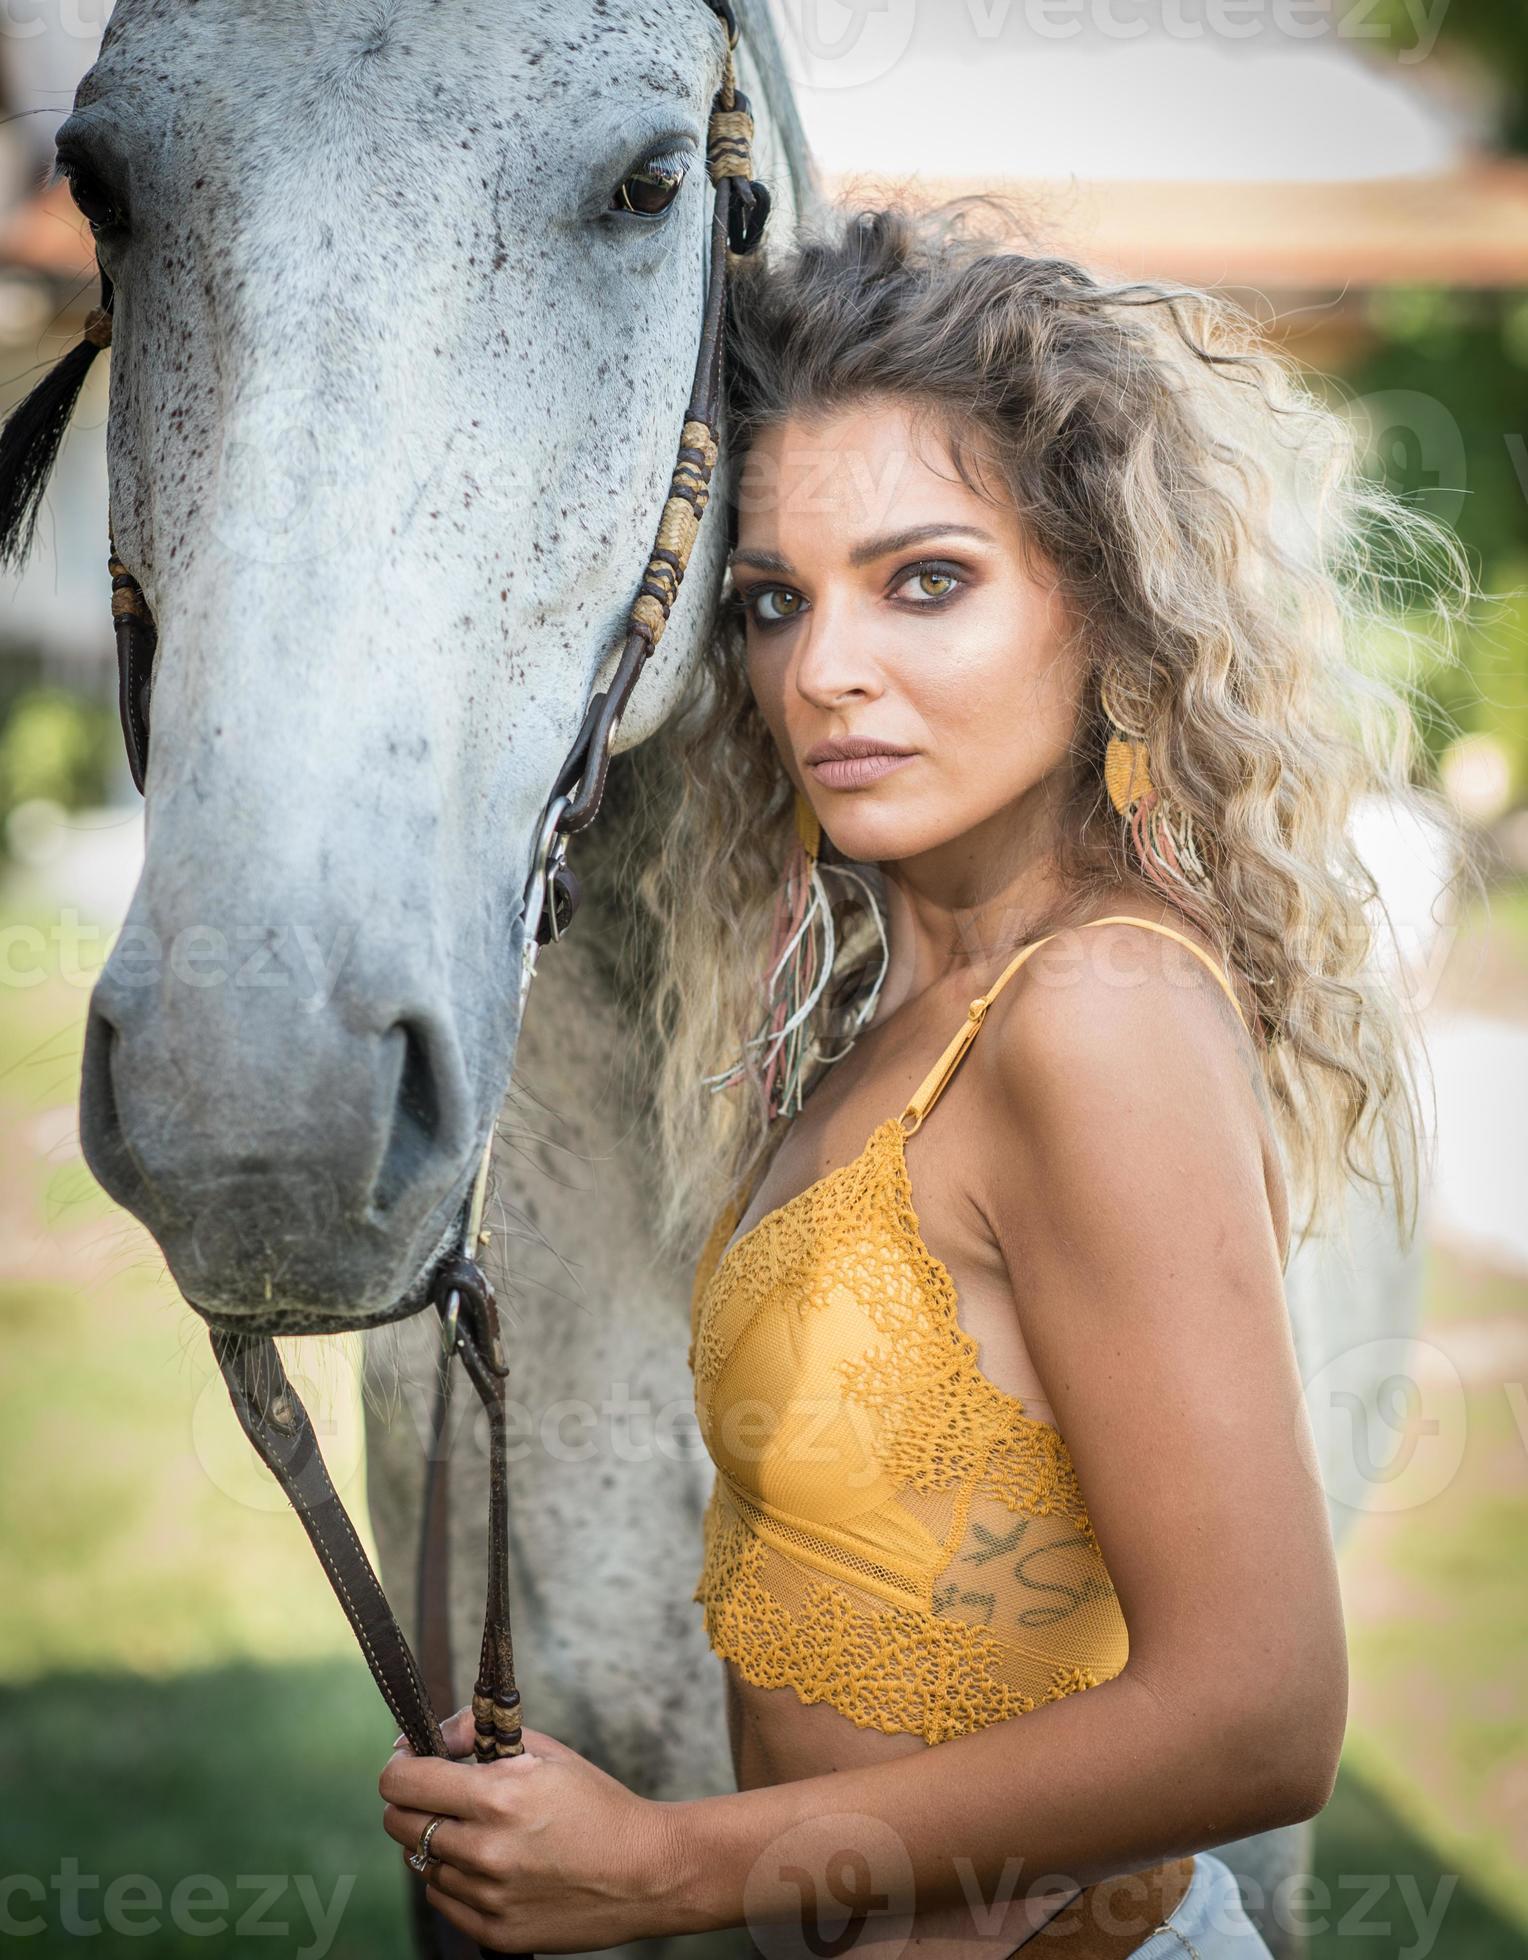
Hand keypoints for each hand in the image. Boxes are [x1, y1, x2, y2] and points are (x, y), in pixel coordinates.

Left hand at [379, 1707, 688, 1952]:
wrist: (646, 1872)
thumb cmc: (598, 1804)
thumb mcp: (548, 1751)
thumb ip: (481, 1733)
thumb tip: (434, 1734)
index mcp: (499, 1798)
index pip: (403, 1782)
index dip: (399, 1764)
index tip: (409, 1758)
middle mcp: (486, 1851)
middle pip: (399, 1824)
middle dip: (411, 1800)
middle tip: (440, 1791)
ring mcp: (488, 1898)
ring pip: (420, 1862)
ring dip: (438, 1840)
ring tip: (478, 1828)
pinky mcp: (495, 1934)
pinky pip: (442, 1897)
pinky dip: (453, 1876)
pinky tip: (487, 1862)